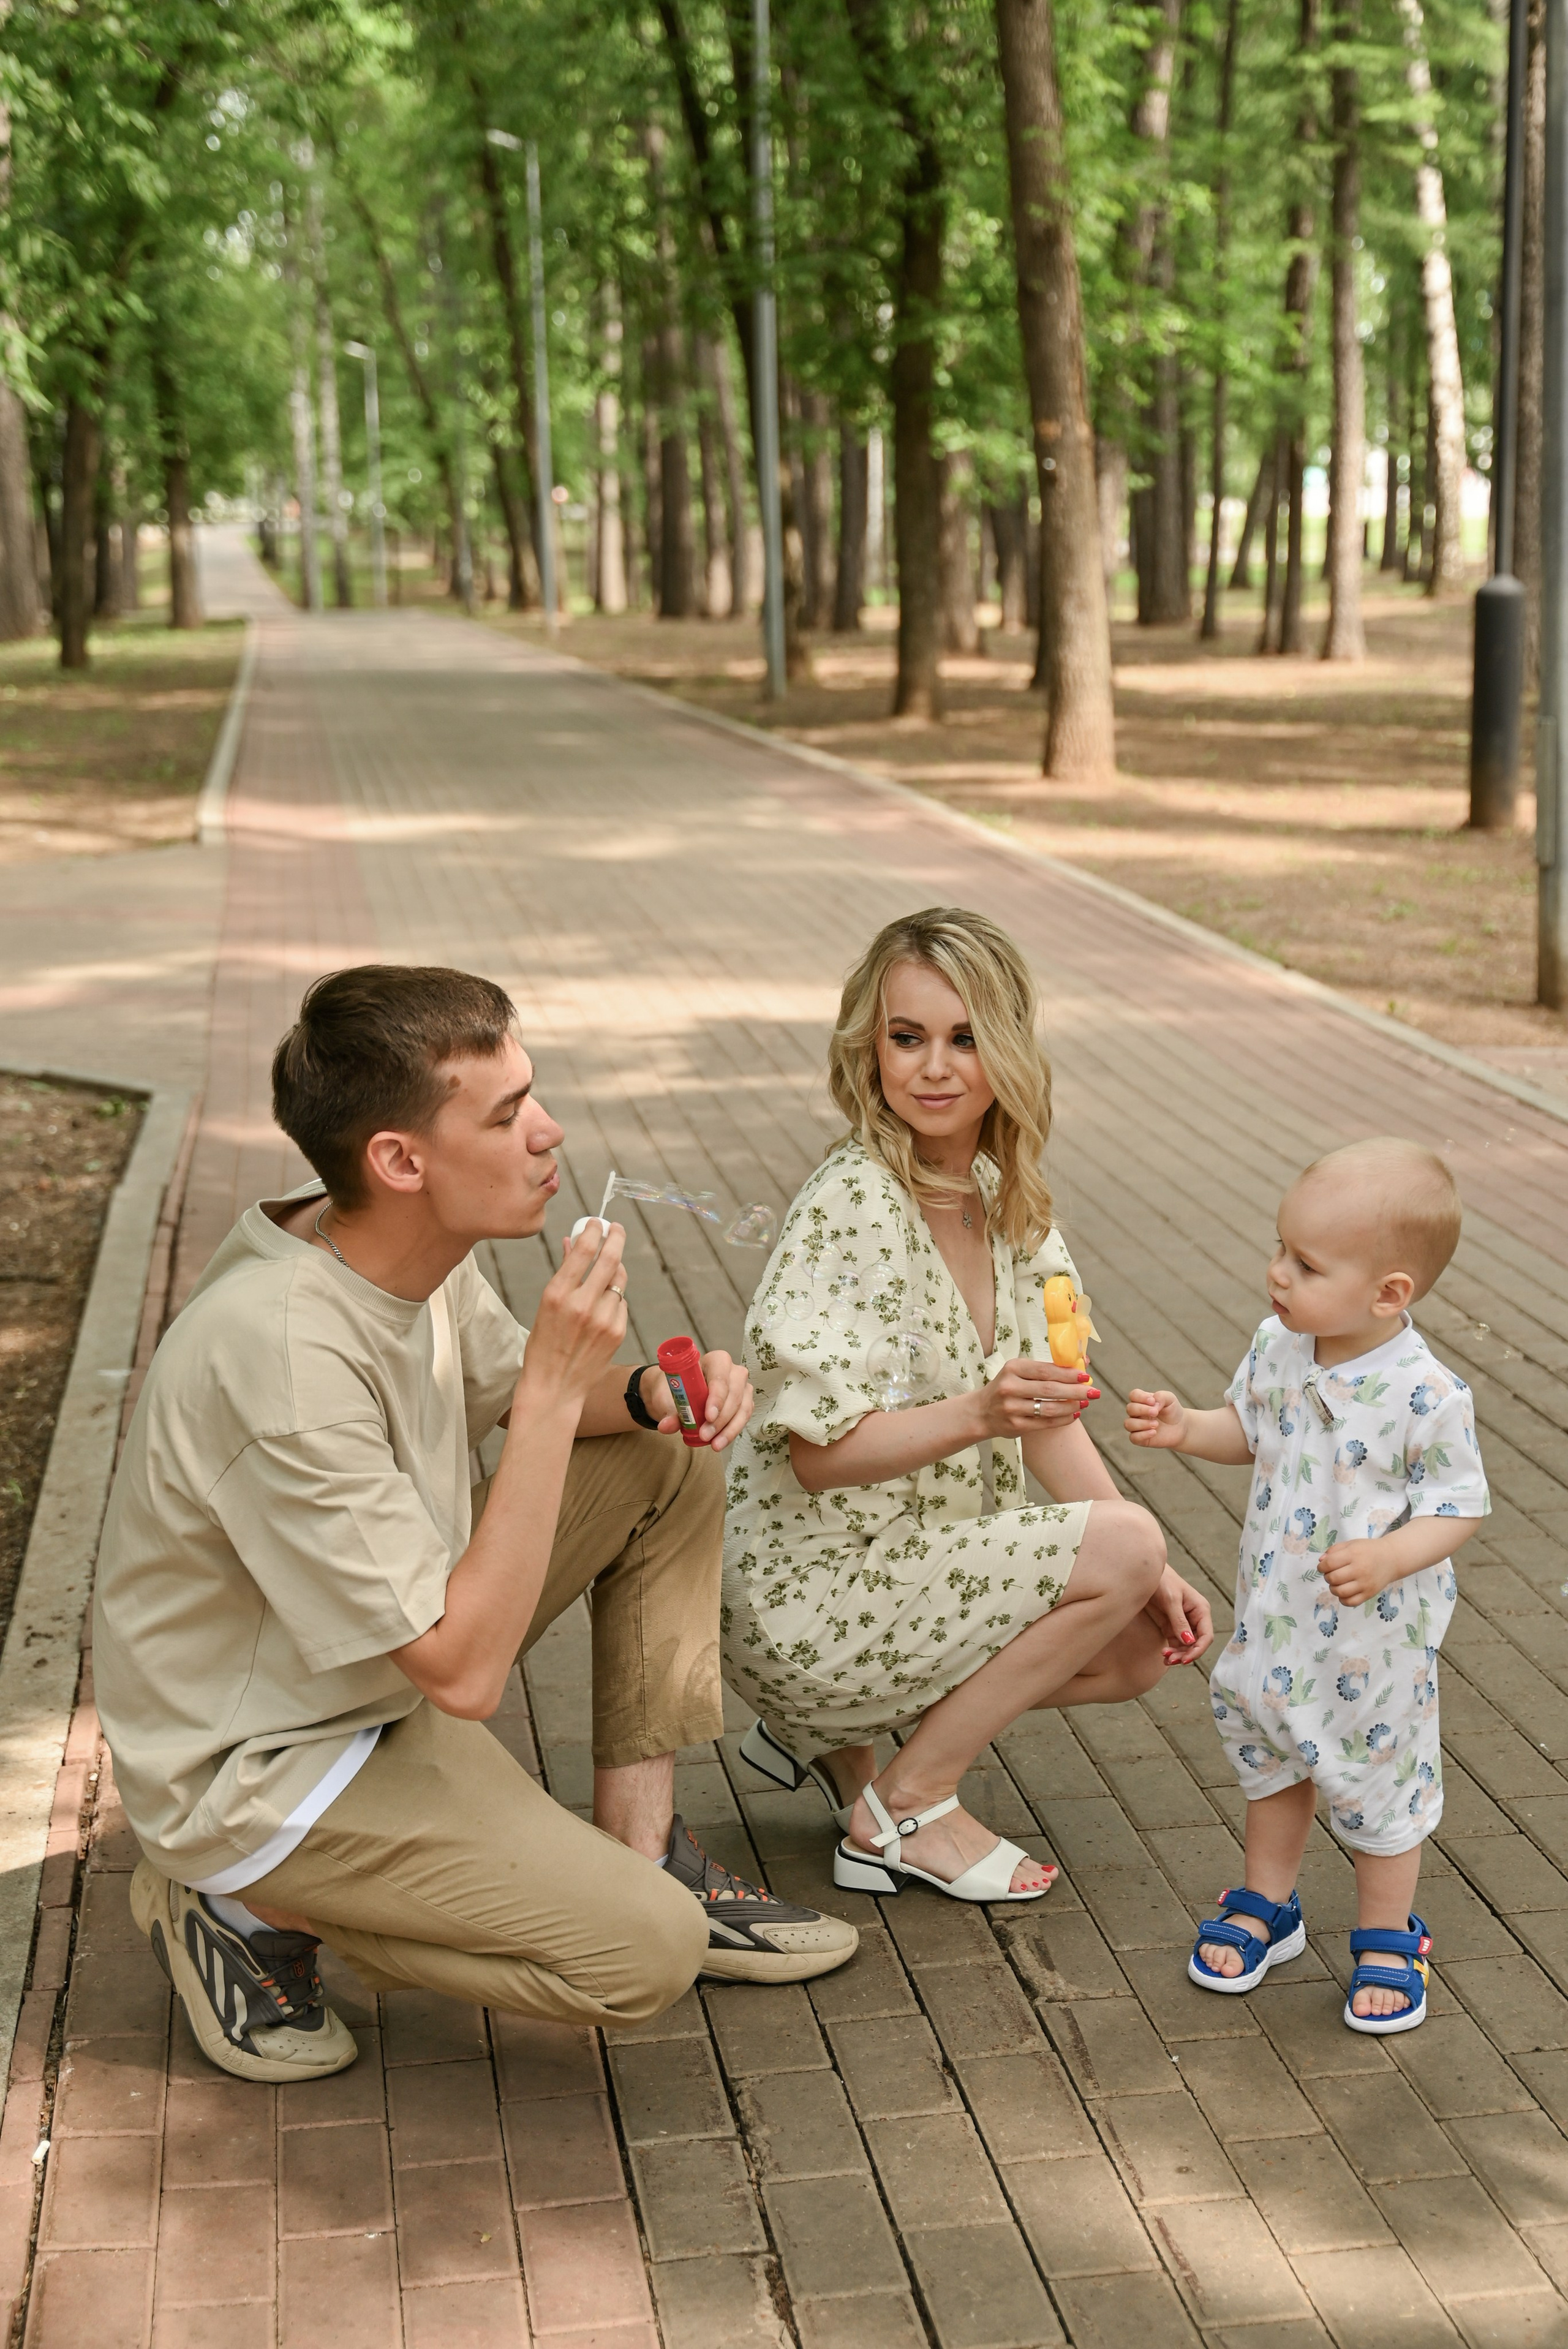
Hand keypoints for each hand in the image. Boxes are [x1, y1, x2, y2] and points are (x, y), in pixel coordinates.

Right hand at [515, 1222, 628, 1415]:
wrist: (554, 1386)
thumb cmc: (544, 1344)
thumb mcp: (545, 1305)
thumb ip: (564, 1272)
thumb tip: (571, 1241)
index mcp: (557, 1294)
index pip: (584, 1250)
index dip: (594, 1230)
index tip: (598, 1222)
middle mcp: (582, 1305)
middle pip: (610, 1258)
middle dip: (616, 1237)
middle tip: (617, 1228)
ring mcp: (603, 1319)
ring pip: (619, 1281)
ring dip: (615, 1271)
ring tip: (607, 1271)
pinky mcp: (617, 1332)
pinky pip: (621, 1304)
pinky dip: (614, 1299)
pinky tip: (602, 1307)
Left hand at [643, 1349, 754, 1451]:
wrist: (679, 1394)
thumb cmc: (676, 1389)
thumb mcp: (668, 1398)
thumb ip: (669, 1411)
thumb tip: (666, 1425)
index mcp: (714, 1360)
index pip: (720, 1376)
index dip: (717, 1397)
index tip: (709, 1416)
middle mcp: (733, 1371)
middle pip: (734, 1394)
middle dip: (721, 1418)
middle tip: (705, 1435)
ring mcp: (742, 1387)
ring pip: (743, 1408)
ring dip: (729, 1429)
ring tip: (714, 1444)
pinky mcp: (744, 1402)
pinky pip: (743, 1418)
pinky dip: (732, 1432)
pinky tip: (719, 1442)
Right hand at [975, 1357, 1097, 1437]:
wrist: (981, 1412)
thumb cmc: (1008, 1387)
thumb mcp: (1020, 1372)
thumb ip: (1047, 1368)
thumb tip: (1083, 1361)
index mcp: (1013, 1368)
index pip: (1046, 1370)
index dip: (1068, 1374)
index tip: (1086, 1376)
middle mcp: (1010, 1387)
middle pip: (1050, 1389)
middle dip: (1076, 1391)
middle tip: (1094, 1392)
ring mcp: (1011, 1408)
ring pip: (1049, 1408)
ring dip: (1071, 1406)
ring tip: (1085, 1403)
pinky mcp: (1015, 1426)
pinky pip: (1045, 1423)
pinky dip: (1063, 1419)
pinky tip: (1074, 1414)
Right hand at [1125, 1388, 1186, 1448]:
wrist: (1180, 1428)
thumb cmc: (1172, 1411)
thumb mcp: (1170, 1399)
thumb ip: (1161, 1396)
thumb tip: (1153, 1405)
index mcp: (1142, 1401)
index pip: (1133, 1395)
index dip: (1140, 1397)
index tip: (1153, 1401)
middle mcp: (1136, 1413)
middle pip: (1130, 1408)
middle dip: (1142, 1409)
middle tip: (1156, 1412)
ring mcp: (1137, 1426)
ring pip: (1128, 1424)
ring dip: (1142, 1423)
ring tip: (1156, 1425)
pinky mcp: (1140, 1439)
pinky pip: (1133, 1438)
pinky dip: (1143, 1435)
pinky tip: (1154, 1432)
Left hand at [1145, 1568, 1212, 1663]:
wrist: (1145, 1574)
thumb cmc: (1162, 1580)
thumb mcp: (1171, 1599)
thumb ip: (1179, 1621)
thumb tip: (1189, 1642)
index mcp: (1201, 1610)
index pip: (1206, 1636)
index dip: (1198, 1650)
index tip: (1186, 1659)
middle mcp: (1195, 1618)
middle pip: (1196, 1644)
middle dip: (1186, 1654)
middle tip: (1171, 1660)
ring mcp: (1183, 1623)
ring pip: (1185, 1646)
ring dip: (1178, 1654)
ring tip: (1165, 1658)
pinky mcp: (1171, 1626)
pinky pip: (1175, 1643)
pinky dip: (1172, 1651)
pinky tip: (1164, 1656)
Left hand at [1319, 1538, 1398, 1607]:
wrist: (1391, 1559)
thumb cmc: (1368, 1550)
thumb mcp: (1351, 1544)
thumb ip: (1334, 1550)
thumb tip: (1321, 1561)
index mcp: (1353, 1554)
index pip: (1329, 1564)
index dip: (1321, 1566)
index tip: (1323, 1567)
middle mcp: (1359, 1569)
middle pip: (1333, 1578)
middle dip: (1327, 1577)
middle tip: (1331, 1574)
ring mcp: (1365, 1583)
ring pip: (1340, 1592)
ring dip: (1333, 1588)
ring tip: (1337, 1583)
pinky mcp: (1369, 1594)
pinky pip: (1350, 1602)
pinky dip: (1343, 1599)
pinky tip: (1344, 1591)